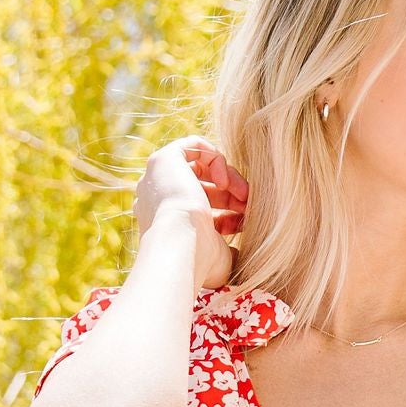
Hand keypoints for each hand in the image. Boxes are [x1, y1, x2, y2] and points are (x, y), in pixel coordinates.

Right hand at [133, 138, 246, 292]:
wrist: (180, 246)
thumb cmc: (199, 261)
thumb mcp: (218, 258)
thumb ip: (226, 250)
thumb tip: (238, 254)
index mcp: (165, 224)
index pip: (200, 211)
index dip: (227, 214)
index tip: (242, 224)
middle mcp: (157, 199)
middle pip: (201, 187)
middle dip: (231, 196)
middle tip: (249, 206)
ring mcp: (157, 178)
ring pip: (201, 166)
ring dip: (229, 178)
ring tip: (244, 196)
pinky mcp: (163, 158)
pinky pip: (194, 145)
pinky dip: (217, 158)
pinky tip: (225, 182)